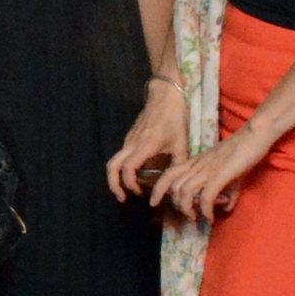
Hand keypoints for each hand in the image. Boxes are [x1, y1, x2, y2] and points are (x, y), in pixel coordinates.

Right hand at [106, 86, 188, 201]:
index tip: (141, 193)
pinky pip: (121, 156)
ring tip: (126, 190)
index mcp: (145, 146)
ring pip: (114, 161)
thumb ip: (178, 165)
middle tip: (122, 198)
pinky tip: (135, 175)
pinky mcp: (129, 137)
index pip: (128, 169)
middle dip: (114, 184)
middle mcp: (132, 144)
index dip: (131, 184)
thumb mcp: (182, 144)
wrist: (164, 97)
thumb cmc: (174, 119)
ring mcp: (128, 140)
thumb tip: (177, 183)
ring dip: (116, 177)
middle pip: (112, 166)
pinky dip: (123, 169)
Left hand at [150, 120, 272, 222]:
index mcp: (194, 162)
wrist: (252, 136)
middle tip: (189, 216)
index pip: (168, 174)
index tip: (154, 203)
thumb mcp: (228, 171)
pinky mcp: (220, 175)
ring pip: (185, 193)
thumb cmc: (240, 150)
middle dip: (177, 205)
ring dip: (188, 210)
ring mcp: (206, 170)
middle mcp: (196, 166)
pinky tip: (210, 217)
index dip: (158, 190)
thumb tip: (226, 208)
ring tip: (196, 219)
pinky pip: (205, 197)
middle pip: (174, 187)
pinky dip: (205, 210)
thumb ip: (225, 189)